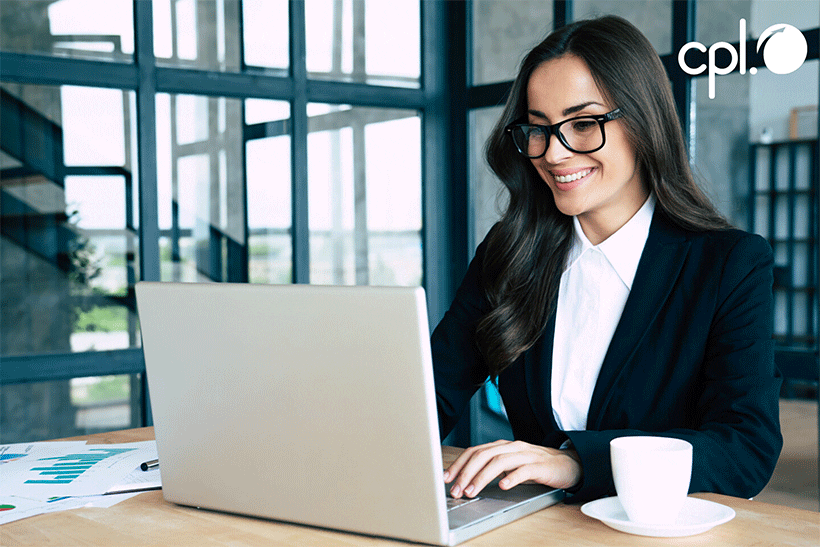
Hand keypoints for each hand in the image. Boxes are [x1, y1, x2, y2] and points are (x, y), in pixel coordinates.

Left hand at [443, 440, 582, 498]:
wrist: (567, 464)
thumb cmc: (535, 465)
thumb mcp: (510, 464)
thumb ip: (491, 467)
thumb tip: (465, 480)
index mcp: (502, 446)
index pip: (474, 451)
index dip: (458, 464)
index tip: (446, 478)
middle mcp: (511, 447)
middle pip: (484, 455)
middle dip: (466, 473)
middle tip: (456, 490)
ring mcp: (526, 455)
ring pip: (499, 462)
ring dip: (482, 477)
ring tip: (472, 491)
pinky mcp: (540, 466)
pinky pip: (523, 470)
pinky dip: (511, 477)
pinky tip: (502, 486)